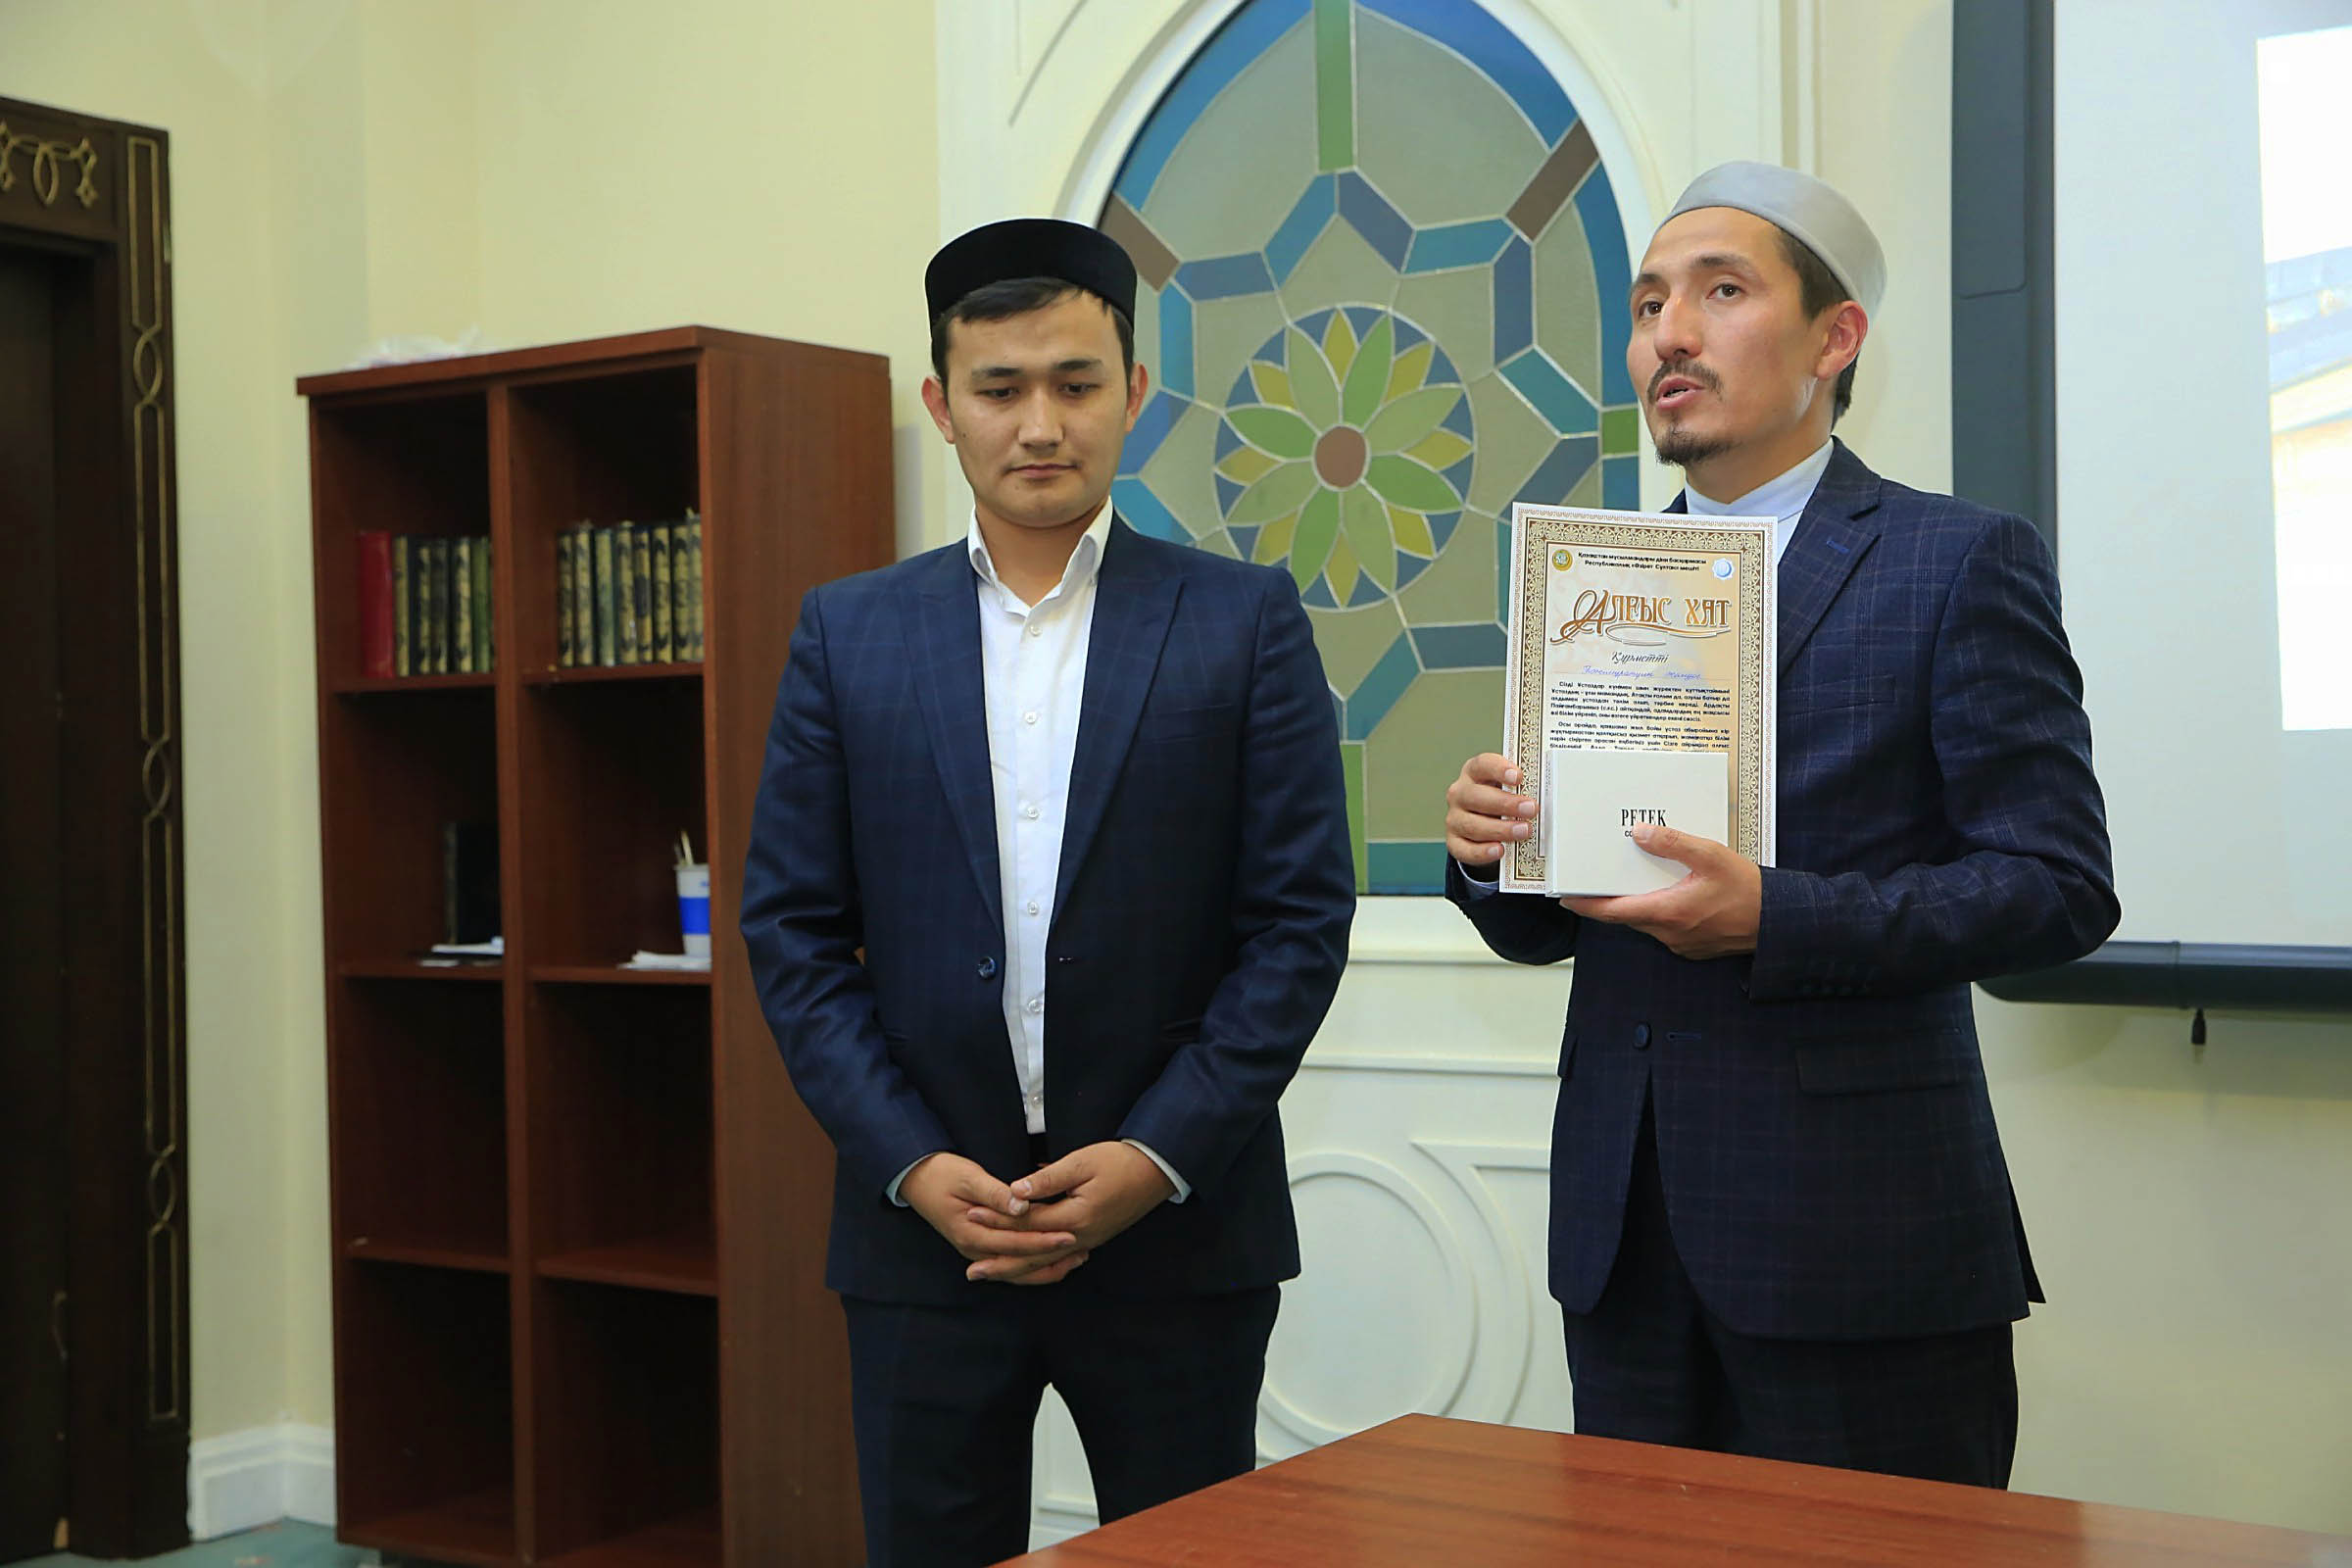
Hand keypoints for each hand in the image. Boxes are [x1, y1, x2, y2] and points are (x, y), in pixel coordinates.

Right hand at [899, 1152, 1089, 1285]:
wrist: (915, 1178)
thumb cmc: (941, 1174)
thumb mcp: (968, 1177)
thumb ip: (995, 1193)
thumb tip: (1020, 1205)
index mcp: (971, 1233)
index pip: (1015, 1242)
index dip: (1044, 1240)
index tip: (1070, 1235)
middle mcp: (974, 1249)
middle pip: (1019, 1262)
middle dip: (1052, 1257)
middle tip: (1082, 1249)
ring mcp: (977, 1251)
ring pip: (1016, 1269)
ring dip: (1045, 1266)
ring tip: (1075, 1258)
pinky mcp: (980, 1247)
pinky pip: (1010, 1263)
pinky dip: (1032, 1265)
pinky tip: (1052, 1259)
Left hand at [959, 1142, 1174, 1281]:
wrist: (1156, 1171)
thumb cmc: (1119, 1161)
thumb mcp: (1081, 1163)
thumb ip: (1047, 1179)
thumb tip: (1014, 1191)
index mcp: (1075, 1217)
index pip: (1027, 1223)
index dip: (998, 1220)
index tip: (972, 1216)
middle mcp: (1080, 1237)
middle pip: (1033, 1254)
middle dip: (1001, 1262)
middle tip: (971, 1271)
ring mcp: (1088, 1242)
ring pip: (1046, 1262)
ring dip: (1017, 1269)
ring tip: (992, 1274)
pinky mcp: (1093, 1239)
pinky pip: (1060, 1260)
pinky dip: (1040, 1266)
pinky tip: (1028, 1269)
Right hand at [1445, 753, 1536, 866]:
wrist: (1485, 826)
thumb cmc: (1501, 801)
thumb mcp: (1510, 789)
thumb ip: (1522, 789)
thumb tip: (1547, 797)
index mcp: (1474, 773)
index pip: (1482, 764)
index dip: (1499, 769)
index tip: (1518, 777)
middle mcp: (1460, 794)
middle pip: (1476, 796)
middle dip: (1505, 803)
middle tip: (1530, 809)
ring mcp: (1454, 818)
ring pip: (1472, 824)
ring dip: (1500, 829)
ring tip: (1523, 831)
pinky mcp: (1454, 842)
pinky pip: (1465, 849)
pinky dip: (1482, 851)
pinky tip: (1499, 850)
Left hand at [1561, 822, 1759, 959]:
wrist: (1779, 922)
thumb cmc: (1748, 891)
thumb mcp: (1711, 856)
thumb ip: (1673, 843)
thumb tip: (1639, 835)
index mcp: (1668, 912)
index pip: (1613, 912)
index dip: (1585, 905)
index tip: (1565, 897)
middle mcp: (1669, 933)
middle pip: (1625, 916)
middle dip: (1607, 900)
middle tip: (1593, 879)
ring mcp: (1680, 943)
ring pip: (1645, 922)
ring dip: (1634, 904)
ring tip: (1628, 880)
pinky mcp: (1691, 946)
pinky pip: (1663, 928)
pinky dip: (1656, 911)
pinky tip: (1664, 893)